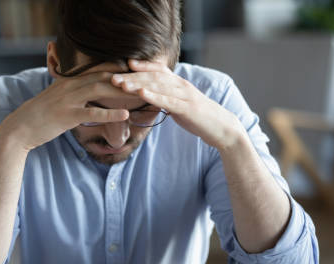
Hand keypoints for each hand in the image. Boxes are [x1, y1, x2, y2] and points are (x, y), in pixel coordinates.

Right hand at [0, 72, 130, 151]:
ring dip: (123, 92)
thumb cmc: (41, 116)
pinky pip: (91, 113)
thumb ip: (75, 93)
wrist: (20, 127)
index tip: (138, 73)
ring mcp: (69, 100)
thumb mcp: (59, 99)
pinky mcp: (67, 116)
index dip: (120, 70)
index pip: (99, 71)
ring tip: (142, 95)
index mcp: (70, 81)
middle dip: (126, 79)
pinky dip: (110, 114)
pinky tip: (125, 115)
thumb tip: (89, 92)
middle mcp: (71, 86)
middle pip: (104, 77)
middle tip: (147, 82)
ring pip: (100, 91)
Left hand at [111, 59, 247, 150]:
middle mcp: (181, 85)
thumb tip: (152, 98)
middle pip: (152, 77)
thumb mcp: (180, 105)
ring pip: (157, 86)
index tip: (124, 64)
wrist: (221, 128)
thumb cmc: (199, 118)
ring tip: (121, 84)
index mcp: (179, 84)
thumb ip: (167, 99)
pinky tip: (141, 93)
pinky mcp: (187, 107)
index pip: (158, 70)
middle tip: (112, 76)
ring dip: (137, 84)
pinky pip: (168, 100)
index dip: (141, 66)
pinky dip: (153, 96)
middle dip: (132, 76)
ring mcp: (184, 95)